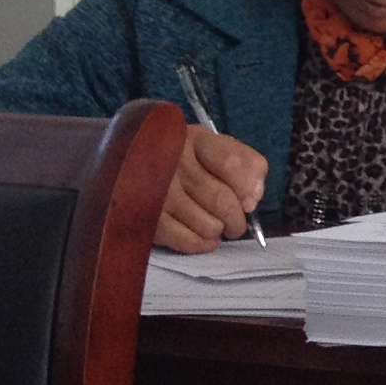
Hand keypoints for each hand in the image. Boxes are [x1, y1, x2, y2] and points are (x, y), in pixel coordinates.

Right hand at [158, 125, 268, 251]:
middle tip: (236, 224)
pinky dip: (201, 244)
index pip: (231, 163)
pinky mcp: (146, 216)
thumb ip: (246, 164)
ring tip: (216, 226)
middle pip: (221, 200)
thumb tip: (253, 198)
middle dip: (236, 219)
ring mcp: (156, 190)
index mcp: (195, 140)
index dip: (247, 186)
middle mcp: (173, 162)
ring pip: (206, 224)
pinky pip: (184, 239)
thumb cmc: (186, 158)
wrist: (132, 163)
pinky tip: (203, 237)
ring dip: (218, 231)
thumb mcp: (217, 148)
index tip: (250, 202)